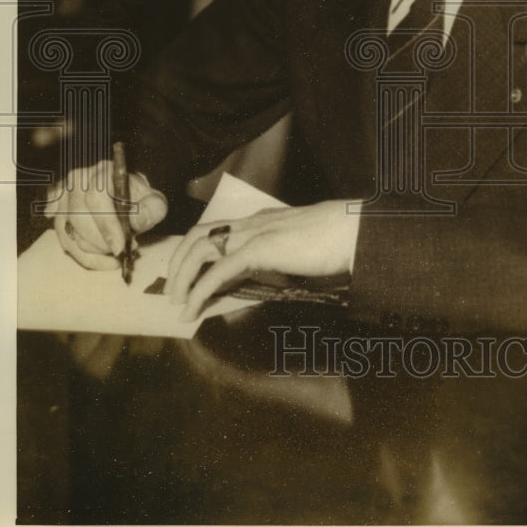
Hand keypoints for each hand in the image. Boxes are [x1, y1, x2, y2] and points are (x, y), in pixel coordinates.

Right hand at [46, 161, 167, 269]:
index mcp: (104, 171)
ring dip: (92, 252)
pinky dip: (83, 256)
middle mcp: (79, 179)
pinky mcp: (57, 213)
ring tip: (114, 257)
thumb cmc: (139, 199)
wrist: (125, 196)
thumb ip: (151, 210)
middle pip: (78, 216)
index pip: (97, 197)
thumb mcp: (154, 201)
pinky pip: (63, 240)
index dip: (106, 225)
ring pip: (67, 231)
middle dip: (100, 243)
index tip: (119, 247)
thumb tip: (136, 222)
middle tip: (120, 252)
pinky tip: (102, 259)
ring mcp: (64, 196)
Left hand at [166, 200, 359, 320]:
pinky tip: (194, 307)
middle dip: (179, 262)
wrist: (352, 230)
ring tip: (179, 302)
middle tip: (174, 290)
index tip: (188, 273)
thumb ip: (281, 257)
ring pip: (201, 248)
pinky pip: (219, 270)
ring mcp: (254, 233)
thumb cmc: (336, 240)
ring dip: (183, 276)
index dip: (196, 250)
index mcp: (262, 220)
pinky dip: (200, 290)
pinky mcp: (259, 249)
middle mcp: (252, 222)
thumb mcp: (300, 248)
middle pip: (199, 234)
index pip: (217, 229)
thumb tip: (273, 277)